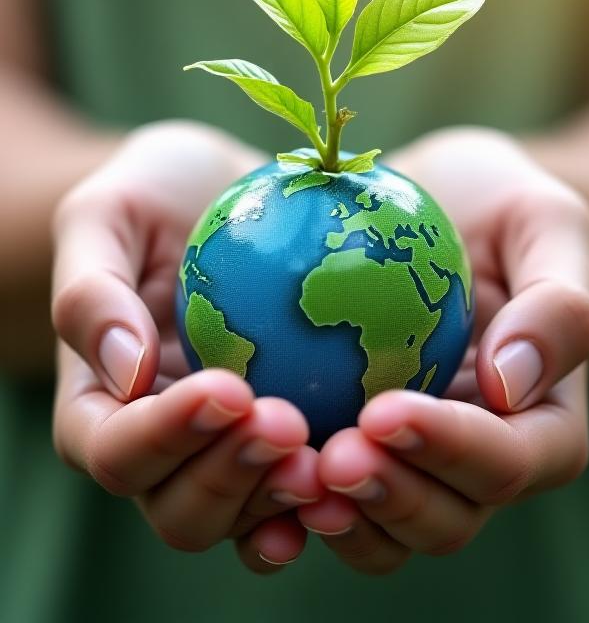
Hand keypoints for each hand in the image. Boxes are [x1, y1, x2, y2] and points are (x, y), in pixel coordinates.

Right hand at [52, 121, 321, 570]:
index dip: (164, 437)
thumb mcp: (109, 213)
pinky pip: (302, 493)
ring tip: (336, 456)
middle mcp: (162, 446)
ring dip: (282, 500)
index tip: (227, 388)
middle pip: (178, 509)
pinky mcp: (285, 443)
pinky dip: (331, 500)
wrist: (226, 197)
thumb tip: (122, 369)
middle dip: (229, 478)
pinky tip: (368, 473)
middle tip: (289, 423)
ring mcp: (225, 453)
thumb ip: (92, 290)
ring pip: (242, 519)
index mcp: (103, 405)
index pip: (113, 450)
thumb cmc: (157, 196)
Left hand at [298, 127, 588, 573]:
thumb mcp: (543, 221)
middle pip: (445, 519)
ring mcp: (411, 464)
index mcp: (538, 425)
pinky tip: (244, 459)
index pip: (506, 463)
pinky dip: (285, 501)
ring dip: (337, 516)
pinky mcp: (352, 450)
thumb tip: (511, 385)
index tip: (384, 410)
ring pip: (381, 531)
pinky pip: (322, 498)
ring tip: (288, 467)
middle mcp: (473, 461)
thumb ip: (556, 302)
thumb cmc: (496, 206)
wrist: (433, 206)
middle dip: (390, 498)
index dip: (450, 451)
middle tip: (330, 456)